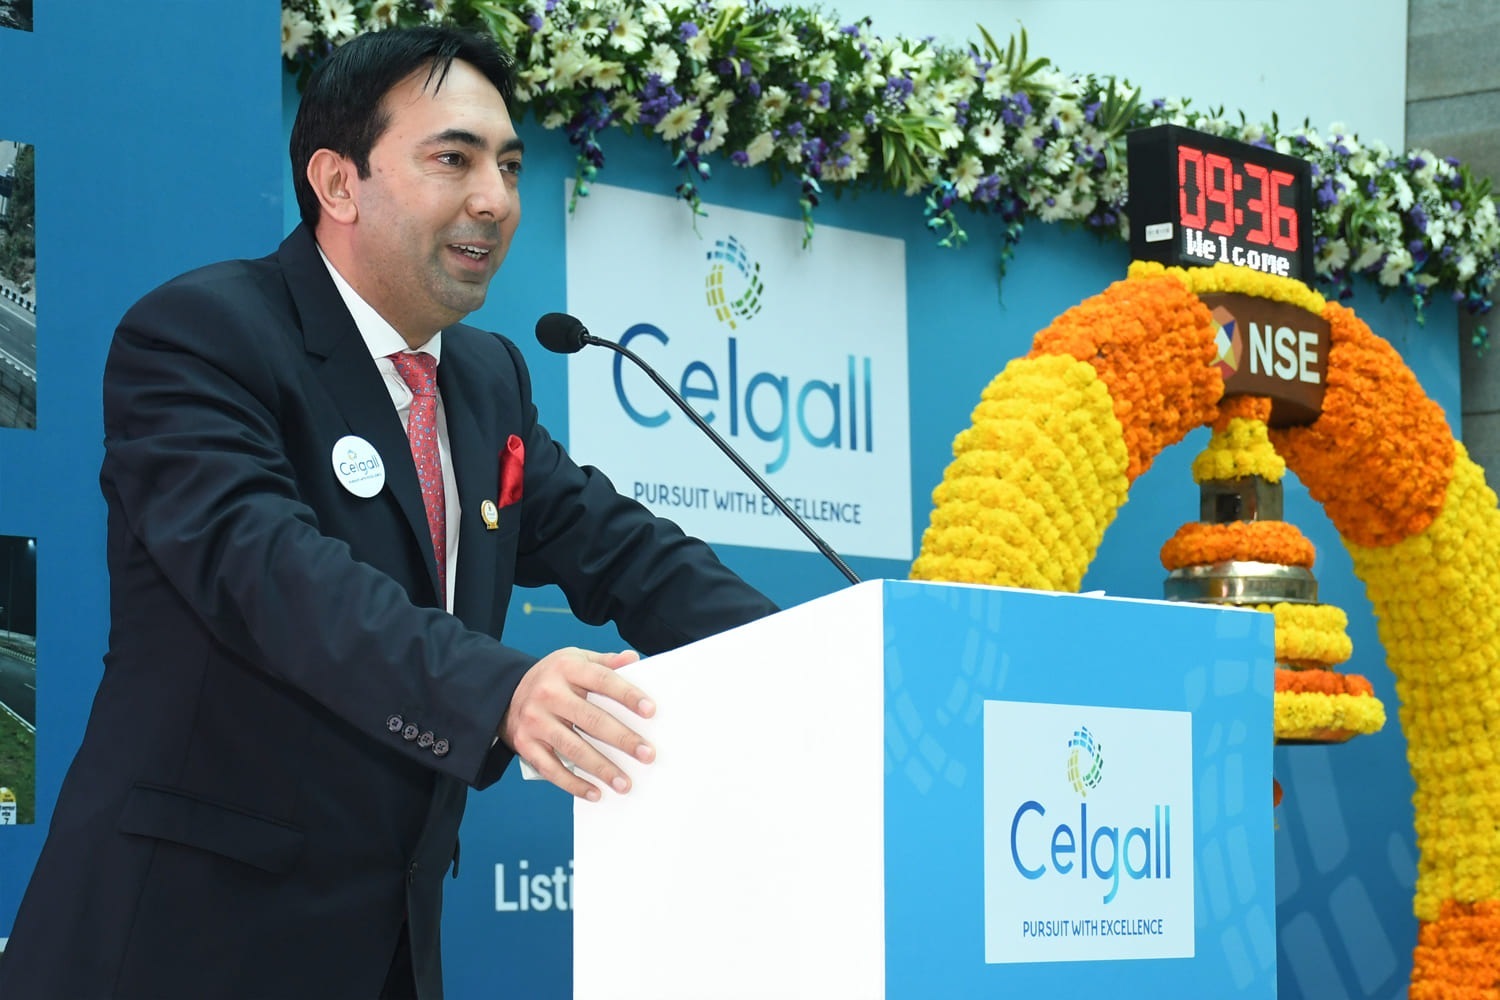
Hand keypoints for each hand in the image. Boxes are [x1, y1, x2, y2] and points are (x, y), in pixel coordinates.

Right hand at [500, 647, 655, 800]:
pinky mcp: (525, 745)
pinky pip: (551, 769)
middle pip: (591, 719)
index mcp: (566, 668)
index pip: (602, 680)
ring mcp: (535, 721)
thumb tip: (633, 659)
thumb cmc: (552, 678)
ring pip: (573, 748)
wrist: (504, 693)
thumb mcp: (574, 660)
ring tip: (625, 783)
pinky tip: (595, 793)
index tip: (650, 711)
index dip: (627, 695)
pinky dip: (574, 784)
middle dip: (622, 739)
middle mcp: (548, 694)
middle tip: (647, 754)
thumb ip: (604, 662)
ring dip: (601, 768)